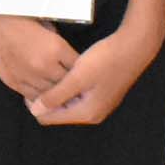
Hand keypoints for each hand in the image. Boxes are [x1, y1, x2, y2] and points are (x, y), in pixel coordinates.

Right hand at [0, 4, 79, 99]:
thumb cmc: (16, 15)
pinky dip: (40, 97)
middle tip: (78, 87)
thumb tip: (63, 53)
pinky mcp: (13, 82)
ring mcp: (28, 76)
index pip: (78, 67)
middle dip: (72, 84)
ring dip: (56, 94)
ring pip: (50, 94)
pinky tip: (44, 96)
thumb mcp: (44, 23)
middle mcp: (44, 66)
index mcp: (55, 48)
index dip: (82, 69)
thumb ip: (56, 41)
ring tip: (63, 95)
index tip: (84, 71)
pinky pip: (32, 96)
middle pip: (67, 84)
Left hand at [31, 19, 164, 124]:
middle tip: (39, 76)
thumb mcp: (77, 77)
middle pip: (58, 113)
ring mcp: (98, 105)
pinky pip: (76, 97)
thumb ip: (56, 95)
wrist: (134, 46)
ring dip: (57, 91)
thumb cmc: (106, 59)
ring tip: (51, 72)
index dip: (35, 103)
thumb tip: (35, 111)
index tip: (30, 82)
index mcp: (86, 113)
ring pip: (67, 104)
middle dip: (46, 98)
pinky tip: (66, 71)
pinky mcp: (101, 95)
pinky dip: (68, 87)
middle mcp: (92, 114)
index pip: (48, 118)